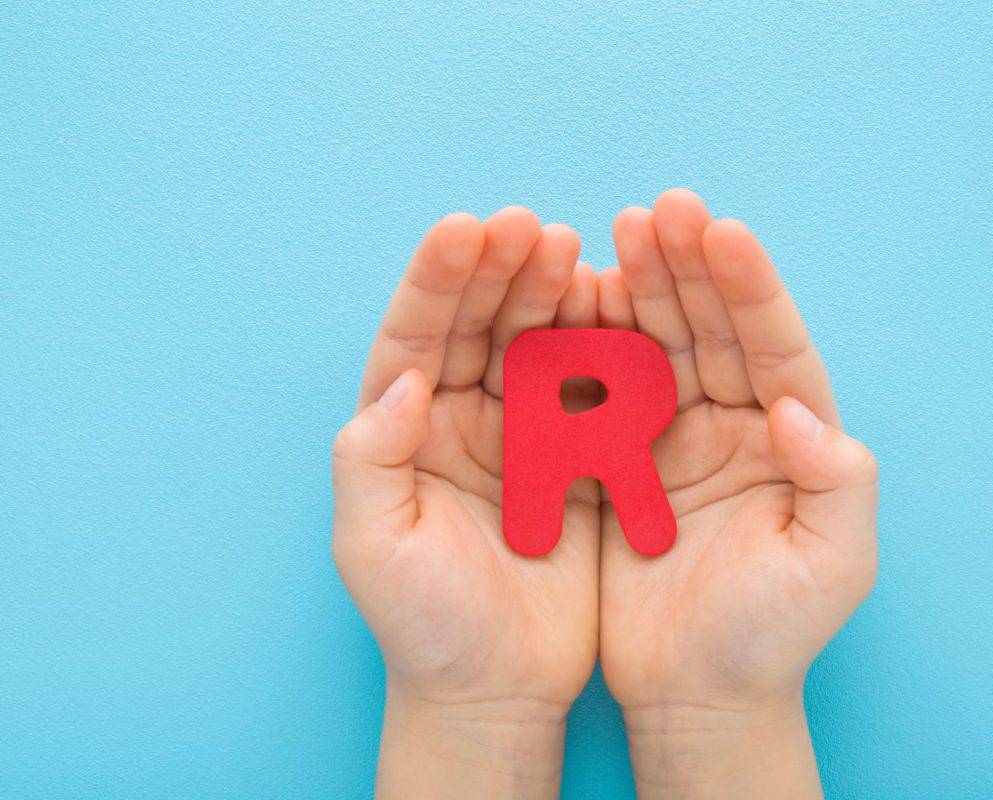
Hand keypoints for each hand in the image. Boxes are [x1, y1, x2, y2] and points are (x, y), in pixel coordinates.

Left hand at [332, 209, 599, 798]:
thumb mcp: (374, 549)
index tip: (467, 229)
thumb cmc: (425, 626)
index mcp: (407, 429)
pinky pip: (594, 388)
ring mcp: (525, 433)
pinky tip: (621, 311)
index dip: (438, 282)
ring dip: (556, 296)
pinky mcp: (580, 457)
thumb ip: (371, 461)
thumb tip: (401, 379)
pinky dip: (606, 348)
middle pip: (480, 325)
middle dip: (503, 270)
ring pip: (539, 344)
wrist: (498, 687)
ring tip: (579, 253)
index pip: (416, 337)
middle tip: (535, 228)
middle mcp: (462, 417)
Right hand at [598, 190, 878, 797]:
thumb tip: (799, 408)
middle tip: (660, 210)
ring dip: (639, 288)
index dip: (750, 289)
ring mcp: (673, 437)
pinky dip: (589, 343)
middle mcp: (734, 424)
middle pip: (713, 329)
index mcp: (789, 439)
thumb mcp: (829, 570)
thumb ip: (837, 485)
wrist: (694, 693)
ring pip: (657, 345)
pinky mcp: (617, 460)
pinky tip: (572, 300)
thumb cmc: (769, 639)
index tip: (722, 232)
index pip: (773, 348)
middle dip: (690, 267)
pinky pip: (602, 389)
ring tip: (613, 235)